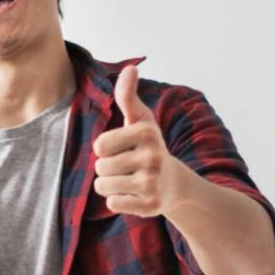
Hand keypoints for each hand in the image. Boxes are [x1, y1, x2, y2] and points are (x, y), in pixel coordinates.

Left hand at [92, 64, 186, 217]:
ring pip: (102, 186)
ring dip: (110, 185)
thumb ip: (127, 96)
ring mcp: (152, 184)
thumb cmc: (148, 147)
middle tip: (127, 167)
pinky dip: (118, 201)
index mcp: (146, 133)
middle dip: (107, 168)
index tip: (123, 148)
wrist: (174, 184)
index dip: (106, 148)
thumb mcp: (140, 119)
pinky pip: (112, 204)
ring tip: (129, 180)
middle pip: (100, 167)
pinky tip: (134, 195)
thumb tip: (130, 67)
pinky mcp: (150, 206)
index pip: (99, 145)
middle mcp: (152, 158)